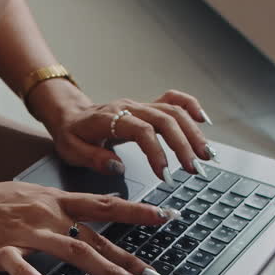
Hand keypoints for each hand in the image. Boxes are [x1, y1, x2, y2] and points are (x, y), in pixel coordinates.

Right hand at [0, 181, 180, 274]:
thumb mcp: (29, 197)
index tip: (166, 217)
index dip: (137, 212)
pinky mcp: (0, 250)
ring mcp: (25, 233)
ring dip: (104, 270)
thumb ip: (59, 210)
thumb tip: (85, 221)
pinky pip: (19, 265)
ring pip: (72, 250)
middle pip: (97, 235)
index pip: (104, 206)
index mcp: (54, 202)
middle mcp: (46, 215)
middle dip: (130, 257)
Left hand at [40, 89, 215, 183]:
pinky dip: (190, 107)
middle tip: (195, 169)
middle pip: (165, 119)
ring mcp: (140, 105)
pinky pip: (173, 100)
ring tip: (206, 155)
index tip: (166, 174)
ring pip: (174, 111)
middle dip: (184, 145)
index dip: (156, 151)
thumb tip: (118, 166)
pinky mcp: (147, 106)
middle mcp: (129, 107)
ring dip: (193, 132)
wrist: (69, 113)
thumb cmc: (71, 133)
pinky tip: (203, 121)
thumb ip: (93, 158)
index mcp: (109, 118)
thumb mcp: (71, 150)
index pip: (141, 130)